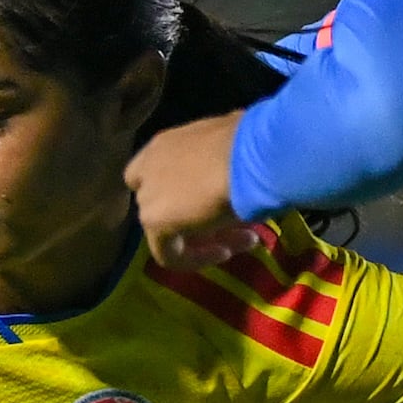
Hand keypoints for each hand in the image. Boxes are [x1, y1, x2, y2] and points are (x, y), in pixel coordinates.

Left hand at [127, 113, 251, 267]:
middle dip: (195, 217)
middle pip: (161, 202)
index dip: (177, 191)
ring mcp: (148, 194)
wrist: (253, 155)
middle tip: (234, 224)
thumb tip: (239, 171)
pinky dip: (195, 258)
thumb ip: (224, 161)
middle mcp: (149, 166)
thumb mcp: (235, 147)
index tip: (213, 198)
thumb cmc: (252, 144)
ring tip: (245, 239)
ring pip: (167, 228)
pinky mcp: (154, 221)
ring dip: (204, 237)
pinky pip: (167, 253)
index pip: (151, 172)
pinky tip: (226, 253)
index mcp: (165, 144)